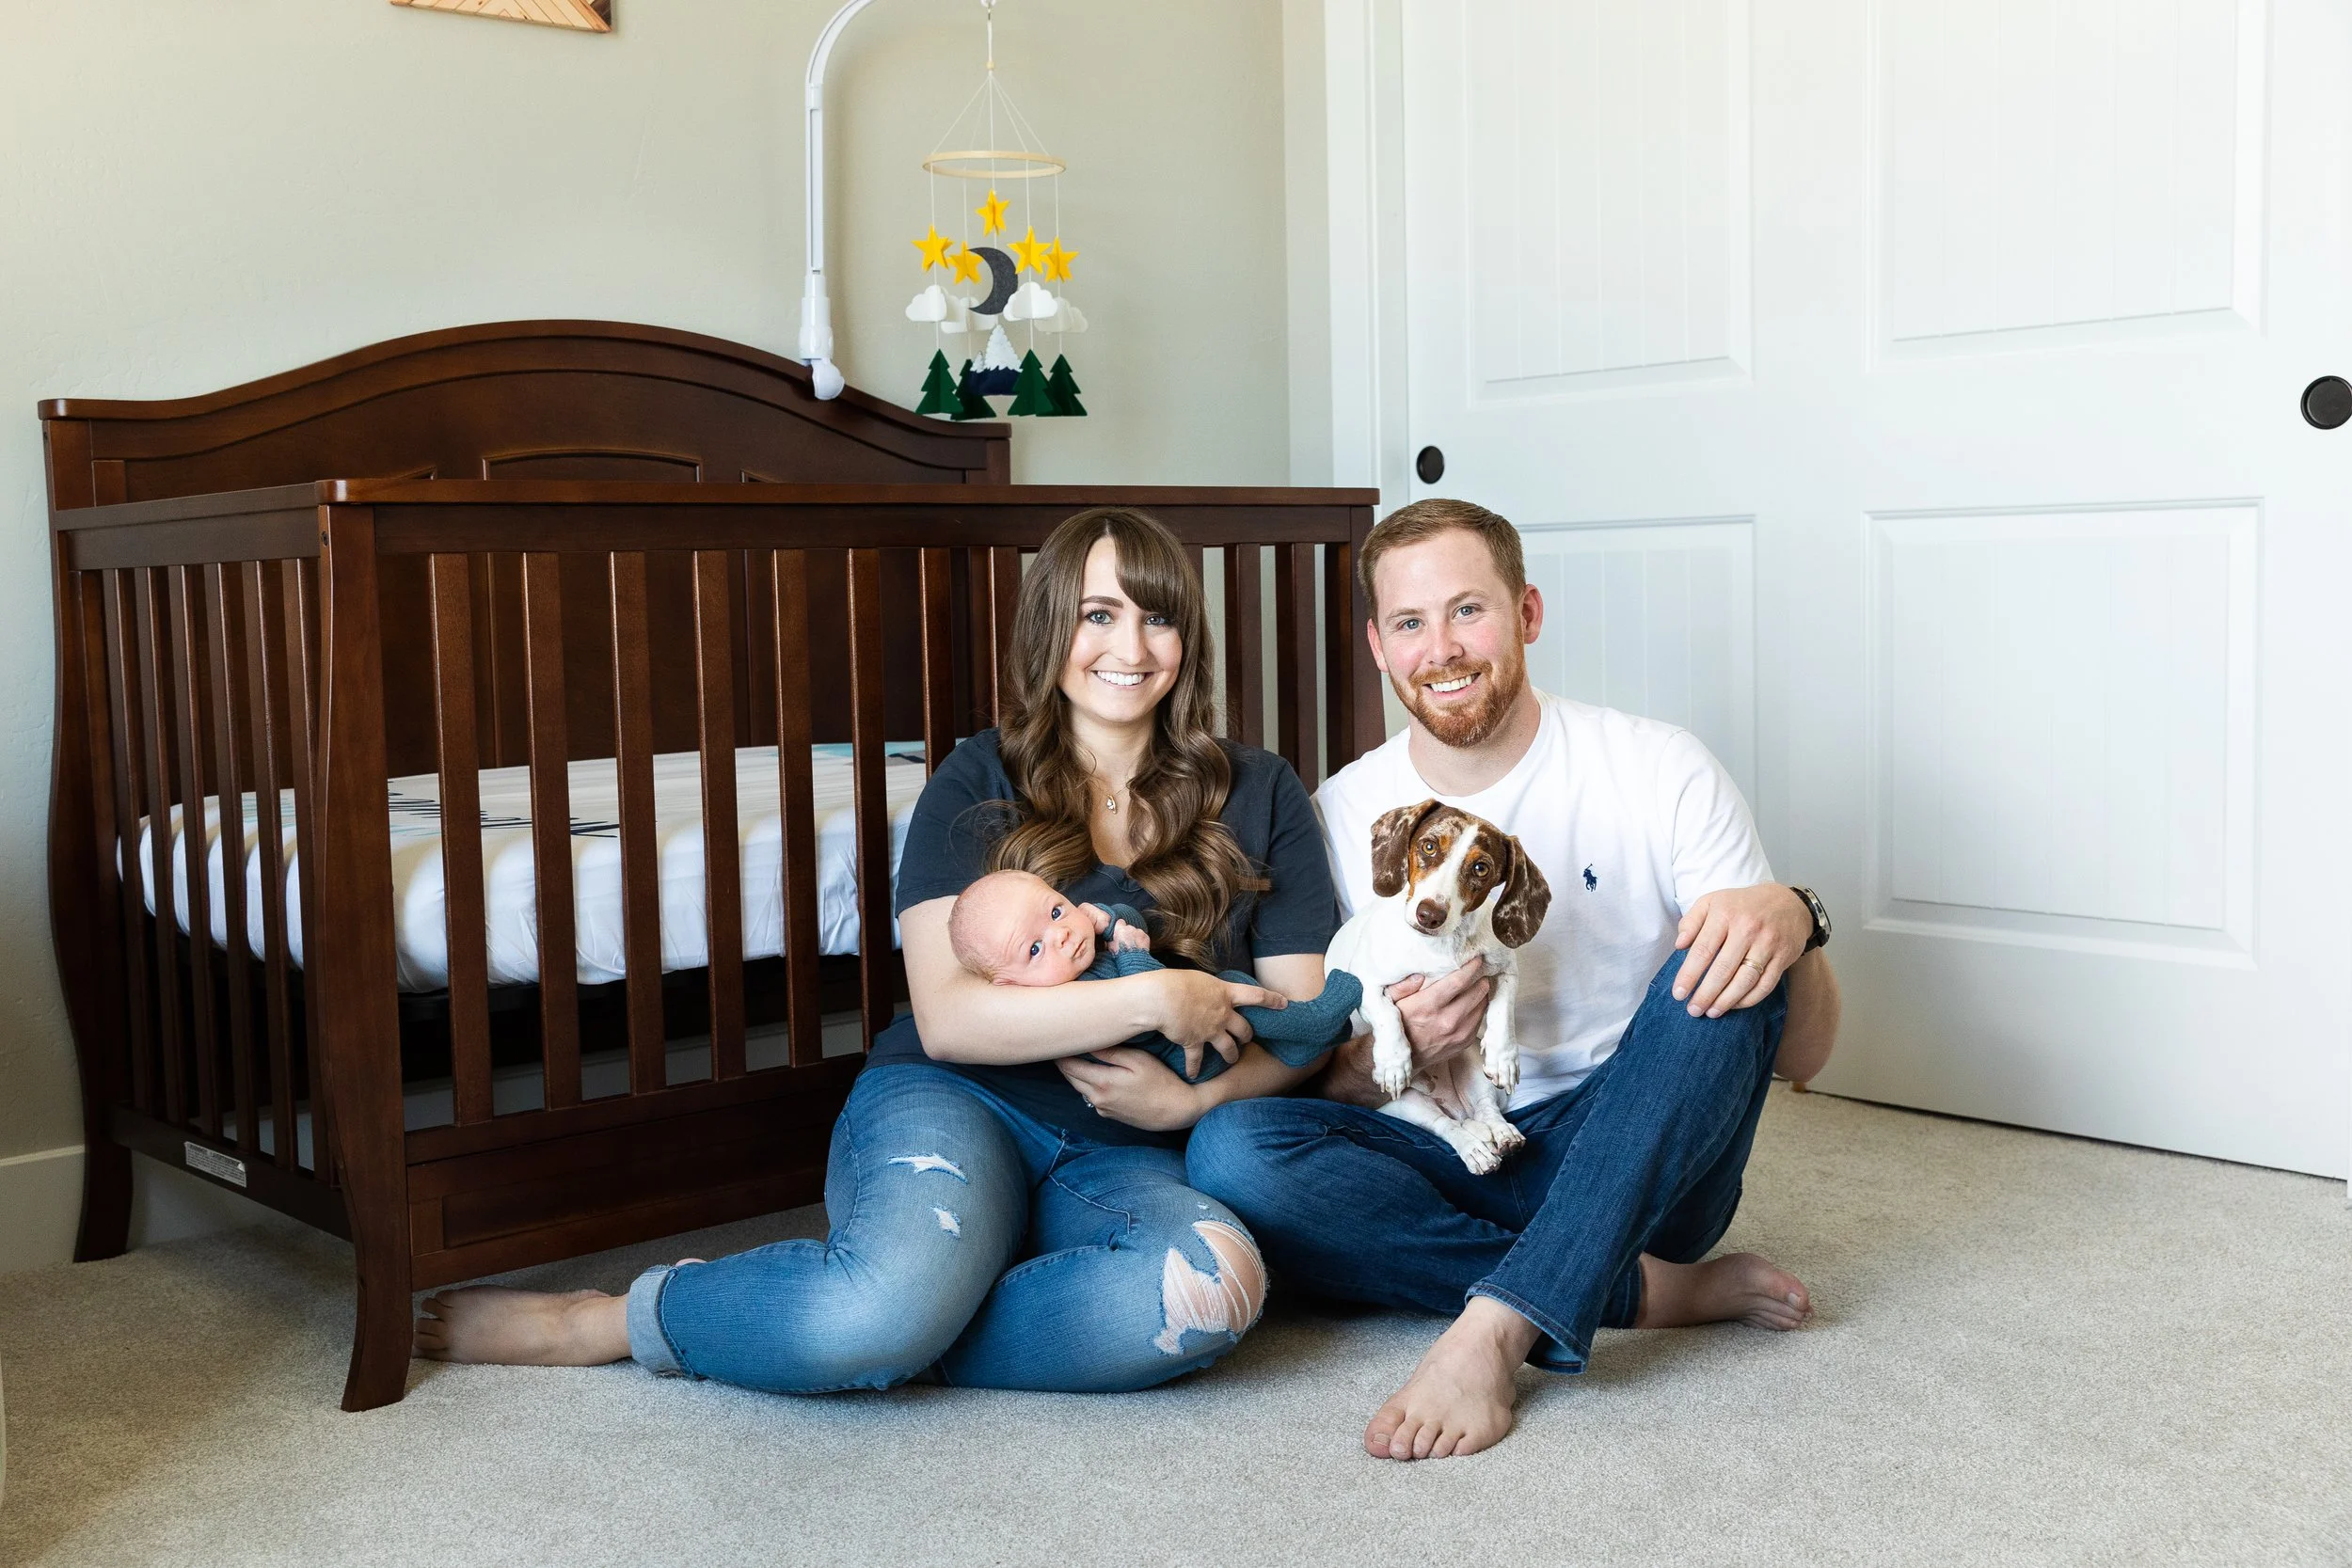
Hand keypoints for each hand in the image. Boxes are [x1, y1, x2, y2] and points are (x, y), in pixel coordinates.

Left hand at [1059, 1048, 1207, 1132]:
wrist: (1177, 1111)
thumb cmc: (1162, 1081)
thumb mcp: (1138, 1060)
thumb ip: (1111, 1053)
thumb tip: (1089, 1043)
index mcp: (1102, 1082)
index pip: (1068, 1066)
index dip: (1061, 1052)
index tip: (1059, 1039)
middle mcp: (1098, 1098)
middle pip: (1070, 1078)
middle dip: (1064, 1062)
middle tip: (1063, 1045)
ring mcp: (1104, 1109)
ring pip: (1080, 1088)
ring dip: (1077, 1074)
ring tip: (1077, 1056)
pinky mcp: (1111, 1115)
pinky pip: (1093, 1098)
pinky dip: (1090, 1085)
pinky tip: (1098, 1075)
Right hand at [1110, 919, 1150, 954]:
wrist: (1133, 960)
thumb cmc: (1121, 954)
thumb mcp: (1110, 946)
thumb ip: (1112, 939)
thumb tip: (1112, 938)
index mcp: (1120, 929)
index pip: (1120, 922)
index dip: (1120, 927)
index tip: (1120, 931)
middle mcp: (1130, 928)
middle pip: (1129, 927)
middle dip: (1128, 932)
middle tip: (1126, 941)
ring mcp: (1139, 932)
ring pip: (1136, 931)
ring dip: (1135, 936)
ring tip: (1133, 945)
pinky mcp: (1146, 936)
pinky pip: (1143, 936)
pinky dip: (1141, 940)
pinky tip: (1139, 947)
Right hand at [1152, 969, 1285, 1079]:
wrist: (1161, 999)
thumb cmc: (1175, 981)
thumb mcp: (1198, 978)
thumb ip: (1208, 988)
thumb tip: (1205, 989)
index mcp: (1225, 993)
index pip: (1256, 995)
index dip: (1272, 1000)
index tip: (1284, 1004)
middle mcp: (1222, 1013)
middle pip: (1244, 1028)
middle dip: (1248, 1036)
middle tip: (1247, 1038)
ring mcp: (1211, 1030)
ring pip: (1229, 1048)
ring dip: (1231, 1055)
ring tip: (1232, 1059)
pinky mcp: (1195, 1042)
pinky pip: (1196, 1059)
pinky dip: (1194, 1068)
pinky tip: (1193, 1074)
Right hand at [1388, 957, 1491, 1071]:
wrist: (1402, 1059)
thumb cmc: (1396, 1026)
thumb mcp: (1390, 1002)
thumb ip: (1403, 986)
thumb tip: (1421, 974)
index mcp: (1427, 1007)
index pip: (1457, 982)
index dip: (1470, 968)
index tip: (1476, 959)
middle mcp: (1446, 1021)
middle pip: (1475, 993)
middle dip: (1480, 979)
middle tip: (1480, 970)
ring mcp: (1457, 1034)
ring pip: (1481, 1007)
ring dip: (1481, 994)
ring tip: (1478, 984)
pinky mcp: (1463, 1044)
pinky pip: (1479, 1021)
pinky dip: (1479, 1009)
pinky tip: (1474, 1002)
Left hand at [1674, 883, 1812, 1016]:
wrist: (1788, 903)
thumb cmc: (1741, 905)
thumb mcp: (1712, 902)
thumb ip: (1691, 921)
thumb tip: (1679, 945)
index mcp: (1725, 914)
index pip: (1703, 950)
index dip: (1689, 975)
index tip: (1678, 993)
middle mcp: (1747, 928)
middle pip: (1723, 969)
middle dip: (1706, 994)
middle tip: (1693, 1010)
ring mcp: (1767, 943)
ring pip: (1745, 980)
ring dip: (1726, 1001)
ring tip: (1711, 1012)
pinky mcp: (1783, 956)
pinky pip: (1765, 984)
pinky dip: (1749, 999)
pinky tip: (1734, 1005)